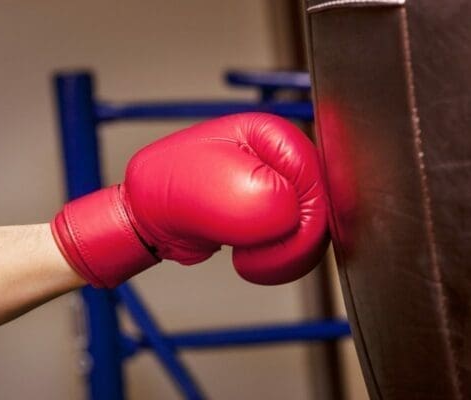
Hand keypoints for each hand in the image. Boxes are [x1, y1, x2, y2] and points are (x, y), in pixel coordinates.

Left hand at [52, 113, 328, 287]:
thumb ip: (264, 201)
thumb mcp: (212, 192)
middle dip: (290, 241)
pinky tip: (250, 253)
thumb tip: (294, 215)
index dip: (300, 218)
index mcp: (270, 133)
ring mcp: (280, 182)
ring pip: (311, 228)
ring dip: (283, 252)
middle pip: (319, 206)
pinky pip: (298, 241)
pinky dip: (278, 257)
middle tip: (251, 250)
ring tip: (246, 251)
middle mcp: (280, 155)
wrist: (152, 216)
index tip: (267, 235)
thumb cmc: (168, 191)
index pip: (316, 179)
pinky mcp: (277, 209)